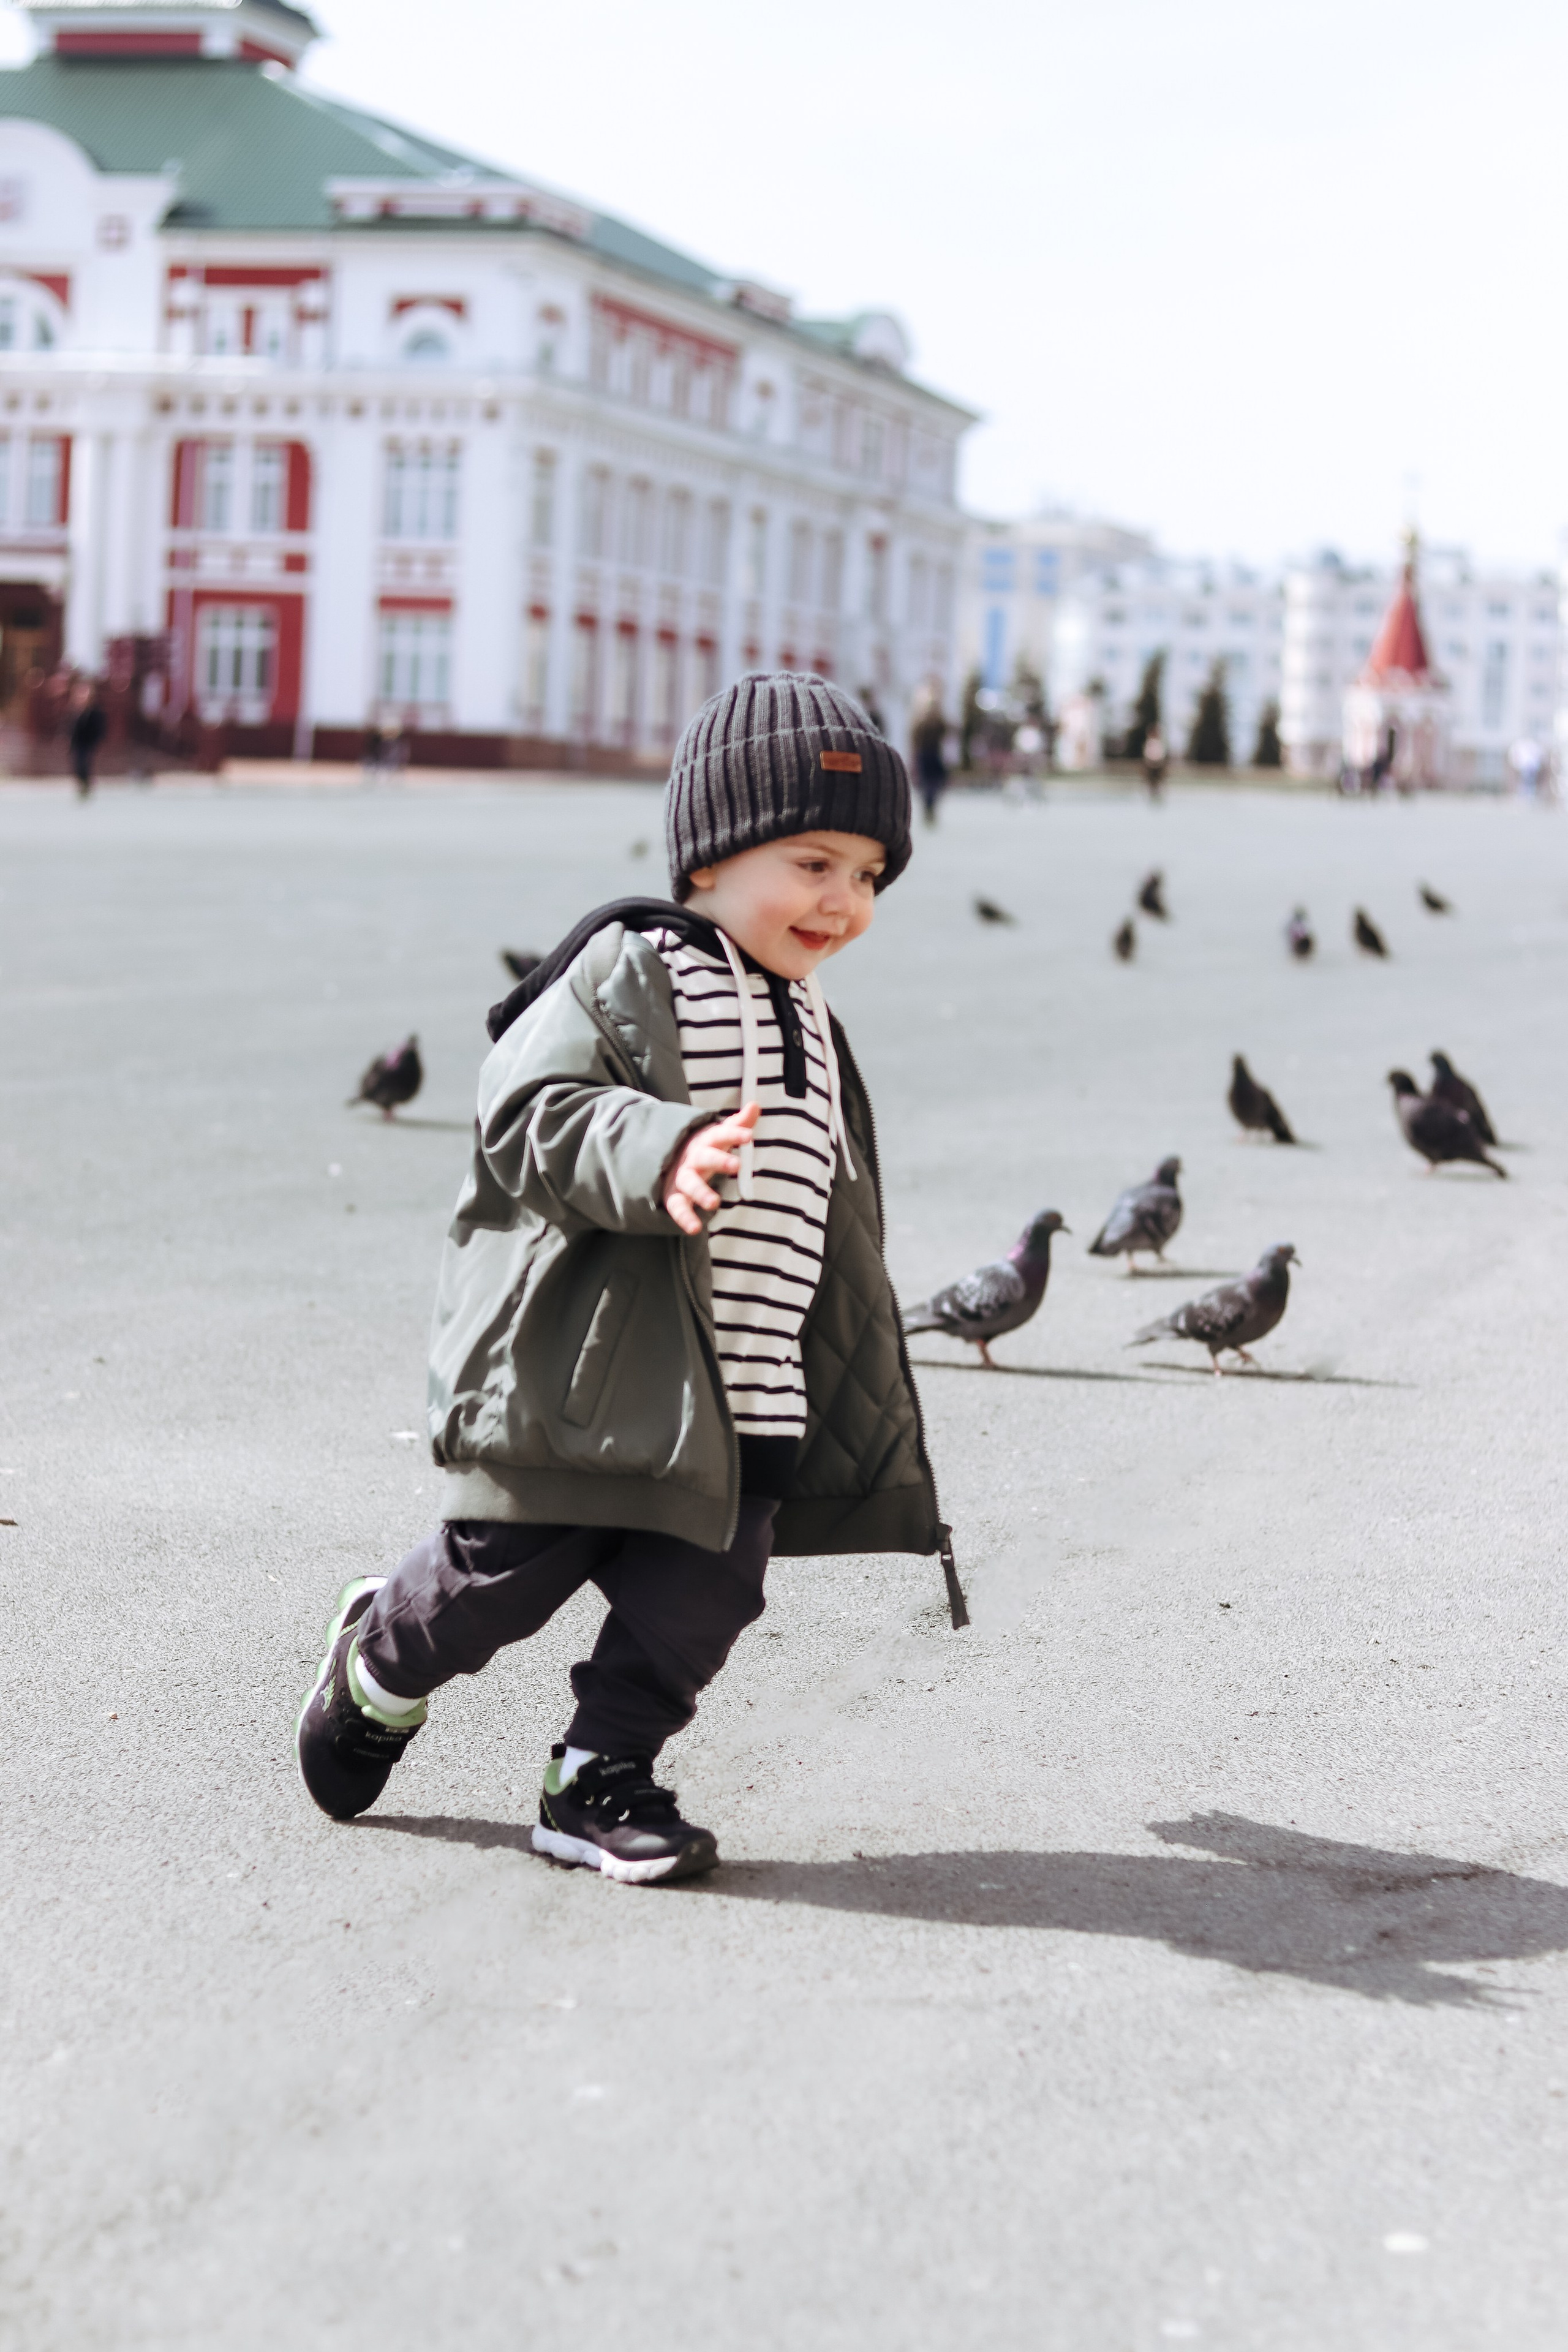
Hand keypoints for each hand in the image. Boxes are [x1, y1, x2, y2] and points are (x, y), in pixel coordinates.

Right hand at [663, 1102, 758, 1236]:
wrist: (666, 1159)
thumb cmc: (703, 1148)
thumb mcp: (719, 1134)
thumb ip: (738, 1123)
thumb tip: (755, 1105)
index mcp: (706, 1141)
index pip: (721, 1134)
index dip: (735, 1134)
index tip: (749, 1136)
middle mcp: (693, 1158)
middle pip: (706, 1157)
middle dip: (720, 1160)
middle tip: (736, 1165)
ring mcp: (682, 1177)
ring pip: (690, 1183)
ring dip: (701, 1193)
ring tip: (714, 1203)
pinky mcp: (674, 1195)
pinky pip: (677, 1207)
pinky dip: (684, 1218)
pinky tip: (694, 1228)